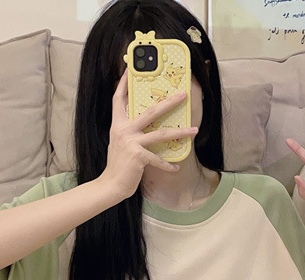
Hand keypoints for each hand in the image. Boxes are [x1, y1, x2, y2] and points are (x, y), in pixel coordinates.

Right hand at [100, 70, 198, 201]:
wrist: (110, 185)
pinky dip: (167, 165)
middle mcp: (123, 130)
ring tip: (194, 130)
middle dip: (169, 102)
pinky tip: (175, 168)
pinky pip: (158, 159)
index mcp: (118, 124)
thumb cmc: (118, 165)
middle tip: (183, 95)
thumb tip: (143, 124)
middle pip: (150, 111)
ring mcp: (131, 142)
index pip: (118, 99)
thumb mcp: (119, 143)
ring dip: (180, 132)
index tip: (130, 69)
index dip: (124, 83)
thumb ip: (129, 131)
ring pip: (161, 134)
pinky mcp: (138, 156)